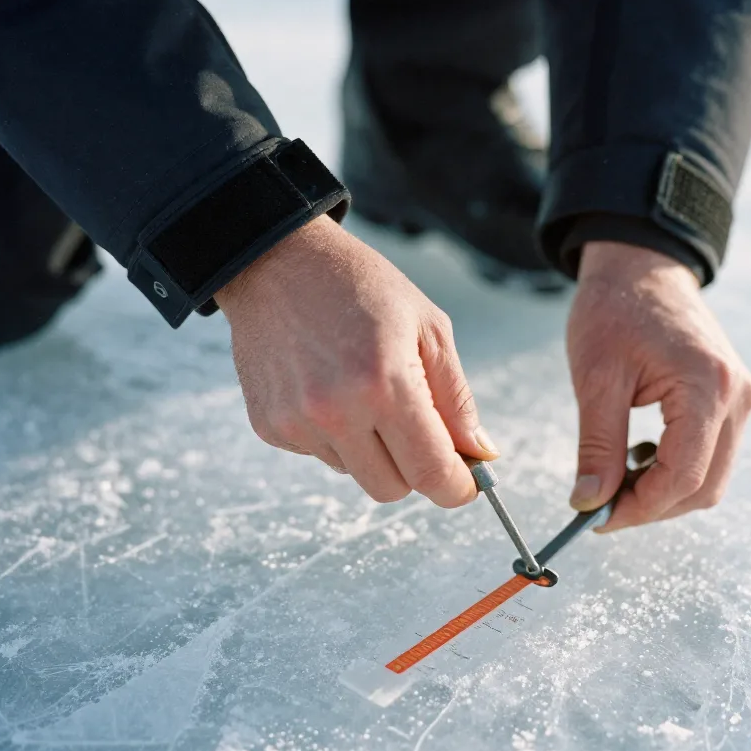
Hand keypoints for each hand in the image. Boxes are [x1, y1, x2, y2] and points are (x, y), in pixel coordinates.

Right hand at [214, 215, 497, 507]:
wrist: (276, 261)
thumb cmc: (361, 286)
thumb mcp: (427, 326)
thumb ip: (456, 398)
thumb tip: (481, 453)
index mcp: (384, 383)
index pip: (430, 472)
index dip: (456, 486)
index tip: (467, 482)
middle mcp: (335, 411)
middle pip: (392, 489)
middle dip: (414, 469)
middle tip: (418, 427)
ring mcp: (297, 423)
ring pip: (355, 473)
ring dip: (371, 448)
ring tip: (362, 387)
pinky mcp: (269, 427)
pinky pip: (320, 455)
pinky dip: (335, 434)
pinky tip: (328, 385)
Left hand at [567, 243, 750, 529]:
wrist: (641, 268)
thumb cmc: (614, 311)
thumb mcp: (596, 378)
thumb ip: (597, 445)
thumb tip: (589, 503)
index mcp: (708, 386)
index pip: (684, 476)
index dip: (640, 508)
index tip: (596, 519)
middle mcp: (737, 397)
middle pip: (705, 487)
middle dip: (652, 506)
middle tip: (601, 506)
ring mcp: (741, 399)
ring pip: (712, 477)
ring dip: (664, 491)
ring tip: (615, 478)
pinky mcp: (733, 400)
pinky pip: (712, 455)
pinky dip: (676, 470)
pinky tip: (637, 458)